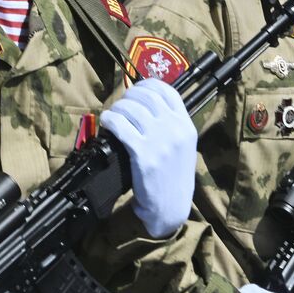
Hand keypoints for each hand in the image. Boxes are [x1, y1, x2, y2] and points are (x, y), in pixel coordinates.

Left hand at [100, 78, 196, 237]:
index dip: (147, 85)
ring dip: (116, 108)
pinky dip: (110, 120)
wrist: (170, 207)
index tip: (135, 90)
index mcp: (186, 125)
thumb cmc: (172, 177)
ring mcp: (159, 141)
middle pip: (146, 96)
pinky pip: (120, 125)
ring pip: (130, 108)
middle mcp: (175, 128)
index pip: (167, 91)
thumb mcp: (181, 147)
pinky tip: (107, 123)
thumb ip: (170, 125)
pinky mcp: (143, 154)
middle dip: (128, 97)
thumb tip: (144, 105)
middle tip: (120, 106)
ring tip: (112, 116)